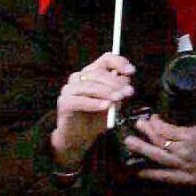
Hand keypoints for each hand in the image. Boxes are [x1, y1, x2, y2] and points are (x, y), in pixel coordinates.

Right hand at [51, 52, 136, 167]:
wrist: (80, 136)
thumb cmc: (98, 116)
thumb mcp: (114, 101)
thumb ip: (119, 89)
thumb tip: (126, 79)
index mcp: (92, 72)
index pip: (106, 59)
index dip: (119, 62)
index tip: (131, 72)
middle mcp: (78, 77)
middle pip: (98, 73)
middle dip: (116, 82)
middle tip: (128, 92)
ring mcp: (69, 88)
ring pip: (90, 86)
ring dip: (107, 92)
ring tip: (119, 99)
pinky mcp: (64, 102)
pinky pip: (80, 100)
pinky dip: (94, 103)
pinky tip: (106, 107)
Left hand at [126, 98, 195, 186]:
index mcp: (193, 135)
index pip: (166, 128)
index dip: (156, 122)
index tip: (152, 117)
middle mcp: (186, 151)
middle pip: (159, 141)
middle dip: (146, 132)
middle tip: (137, 125)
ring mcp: (186, 166)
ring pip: (158, 157)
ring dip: (142, 149)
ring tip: (130, 143)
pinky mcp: (188, 178)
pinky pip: (166, 177)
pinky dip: (151, 175)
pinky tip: (140, 171)